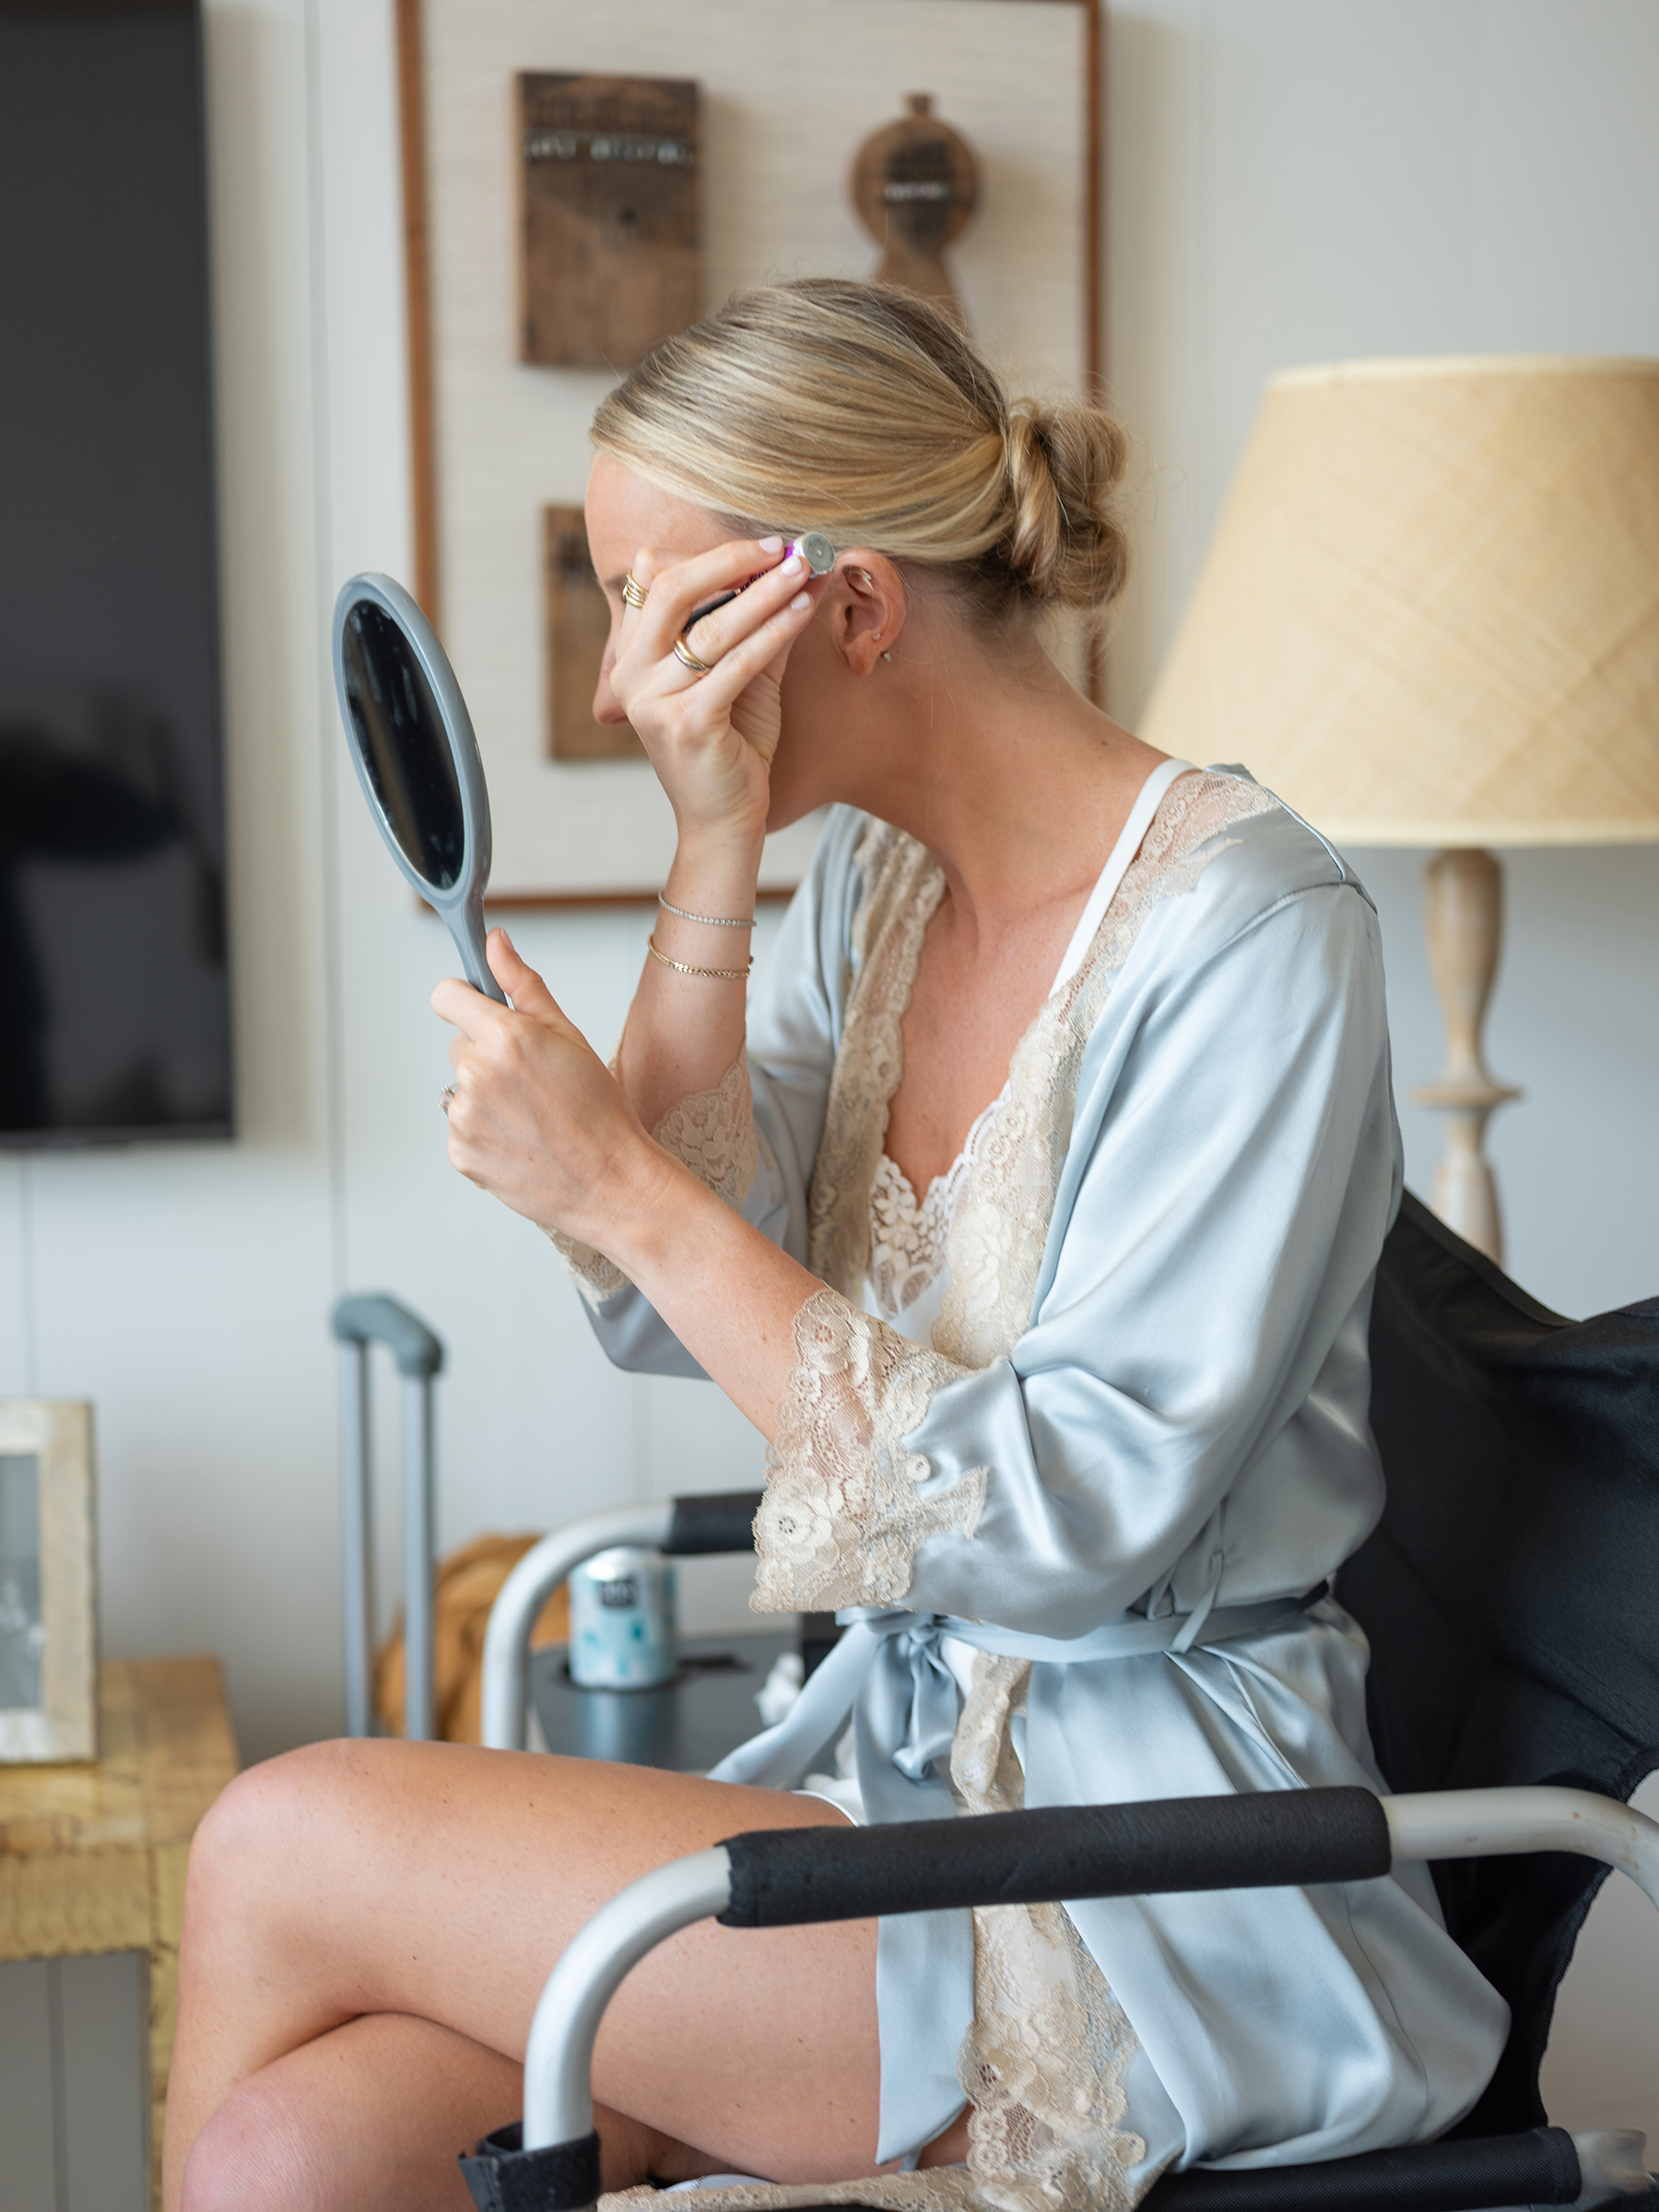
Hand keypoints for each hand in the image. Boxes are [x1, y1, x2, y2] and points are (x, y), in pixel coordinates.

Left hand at [433, 930, 660, 1246]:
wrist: (611, 1182)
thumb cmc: (600, 1110)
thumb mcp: (569, 1035)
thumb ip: (523, 984)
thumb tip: (494, 942)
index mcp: (505, 1037)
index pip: (446, 997)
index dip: (463, 1000)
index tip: (477, 1011)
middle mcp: (476, 1074)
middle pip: (459, 1045)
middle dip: (488, 1054)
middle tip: (533, 1080)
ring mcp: (464, 1117)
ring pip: (461, 1088)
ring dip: (487, 1097)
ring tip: (532, 1116)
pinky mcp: (460, 1152)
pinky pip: (462, 1128)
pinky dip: (485, 1133)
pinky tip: (522, 1140)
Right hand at [608, 538, 829, 851]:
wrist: (722, 819)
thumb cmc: (731, 744)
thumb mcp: (742, 676)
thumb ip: (758, 625)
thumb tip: (797, 570)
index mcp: (632, 656)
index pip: (652, 579)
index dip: (707, 555)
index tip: (760, 545)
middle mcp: (632, 675)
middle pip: (672, 589)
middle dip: (731, 561)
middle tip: (780, 548)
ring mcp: (654, 701)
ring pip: (711, 627)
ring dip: (763, 592)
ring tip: (803, 569)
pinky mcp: (686, 724)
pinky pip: (735, 664)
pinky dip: (773, 632)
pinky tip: (802, 611)